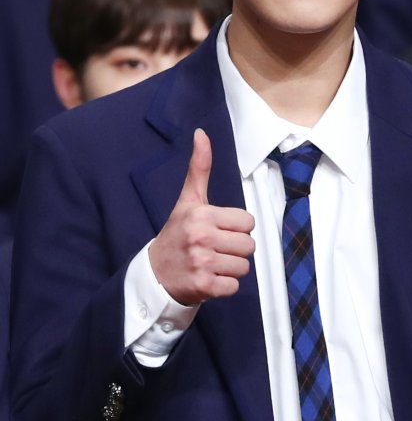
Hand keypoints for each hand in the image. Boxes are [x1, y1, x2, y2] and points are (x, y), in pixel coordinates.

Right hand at [148, 128, 254, 304]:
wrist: (154, 274)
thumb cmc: (177, 233)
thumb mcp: (188, 200)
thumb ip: (199, 168)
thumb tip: (201, 133)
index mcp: (201, 214)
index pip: (247, 222)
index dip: (236, 227)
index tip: (218, 230)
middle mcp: (201, 237)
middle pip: (248, 245)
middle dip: (236, 249)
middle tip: (216, 249)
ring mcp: (202, 263)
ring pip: (244, 267)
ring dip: (231, 268)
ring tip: (212, 263)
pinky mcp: (204, 286)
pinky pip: (234, 286)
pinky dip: (225, 286)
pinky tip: (209, 278)